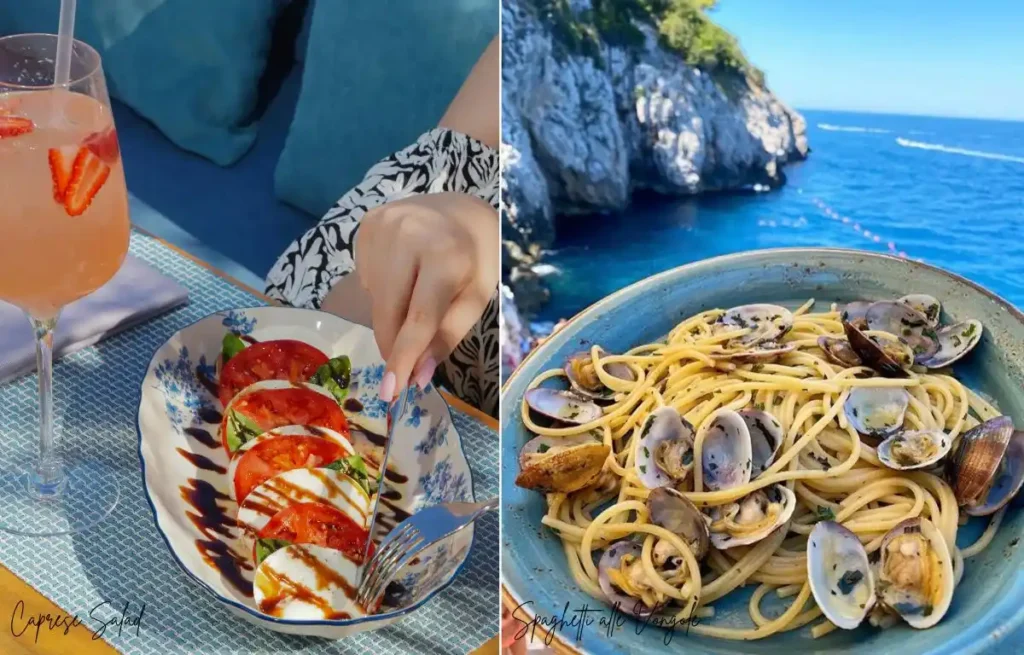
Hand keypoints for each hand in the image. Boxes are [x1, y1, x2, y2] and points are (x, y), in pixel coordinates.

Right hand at [353, 192, 497, 401]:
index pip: (419, 316)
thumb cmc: (476, 258)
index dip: (404, 356)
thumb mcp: (476, 298)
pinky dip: (382, 290)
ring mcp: (382, 225)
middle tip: (400, 371)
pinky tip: (403, 277)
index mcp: (446, 253)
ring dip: (390, 315)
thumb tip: (418, 377)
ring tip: (416, 298)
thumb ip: (447, 336)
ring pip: (374, 298)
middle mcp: (408, 234)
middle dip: (392, 346)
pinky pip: (366, 278)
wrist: (460, 210)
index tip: (392, 392)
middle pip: (389, 310)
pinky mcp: (366, 225)